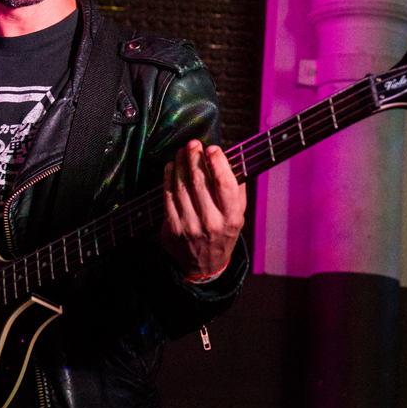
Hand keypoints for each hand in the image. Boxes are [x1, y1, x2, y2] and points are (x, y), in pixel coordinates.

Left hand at [161, 140, 246, 278]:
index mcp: (232, 217)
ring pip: (182, 186)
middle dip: (195, 158)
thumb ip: (237, 189)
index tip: (213, 148)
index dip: (218, 162)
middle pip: (200, 182)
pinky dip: (168, 178)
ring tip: (181, 152)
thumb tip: (230, 159)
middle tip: (193, 144)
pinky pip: (168, 196)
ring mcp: (190, 226)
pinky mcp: (173, 227)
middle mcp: (212, 222)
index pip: (225, 184)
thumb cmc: (223, 232)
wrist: (205, 264)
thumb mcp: (238, 215)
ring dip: (180, 164)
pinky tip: (171, 167)